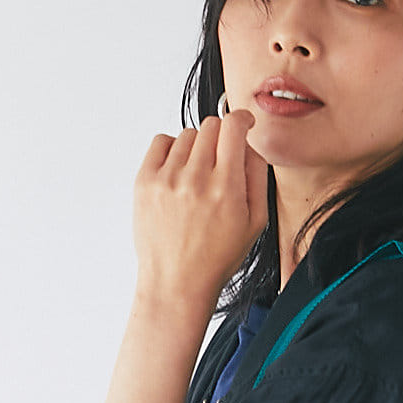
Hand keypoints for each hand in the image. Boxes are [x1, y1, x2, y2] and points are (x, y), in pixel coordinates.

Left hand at [132, 109, 268, 311]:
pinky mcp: (145, 181)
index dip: (241, 120)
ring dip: (196, 147)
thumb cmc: (216, 258)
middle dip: (221, 136)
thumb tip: (250, 144)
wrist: (177, 282)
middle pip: (210, 126)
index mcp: (226, 188)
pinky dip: (172, 149)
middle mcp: (195, 179)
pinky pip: (161, 142)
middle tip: (220, 159)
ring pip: (187, 134)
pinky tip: (179, 171)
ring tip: (197, 175)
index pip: (233, 127)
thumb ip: (257, 177)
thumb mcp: (255, 223)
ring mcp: (167, 179)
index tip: (243, 124)